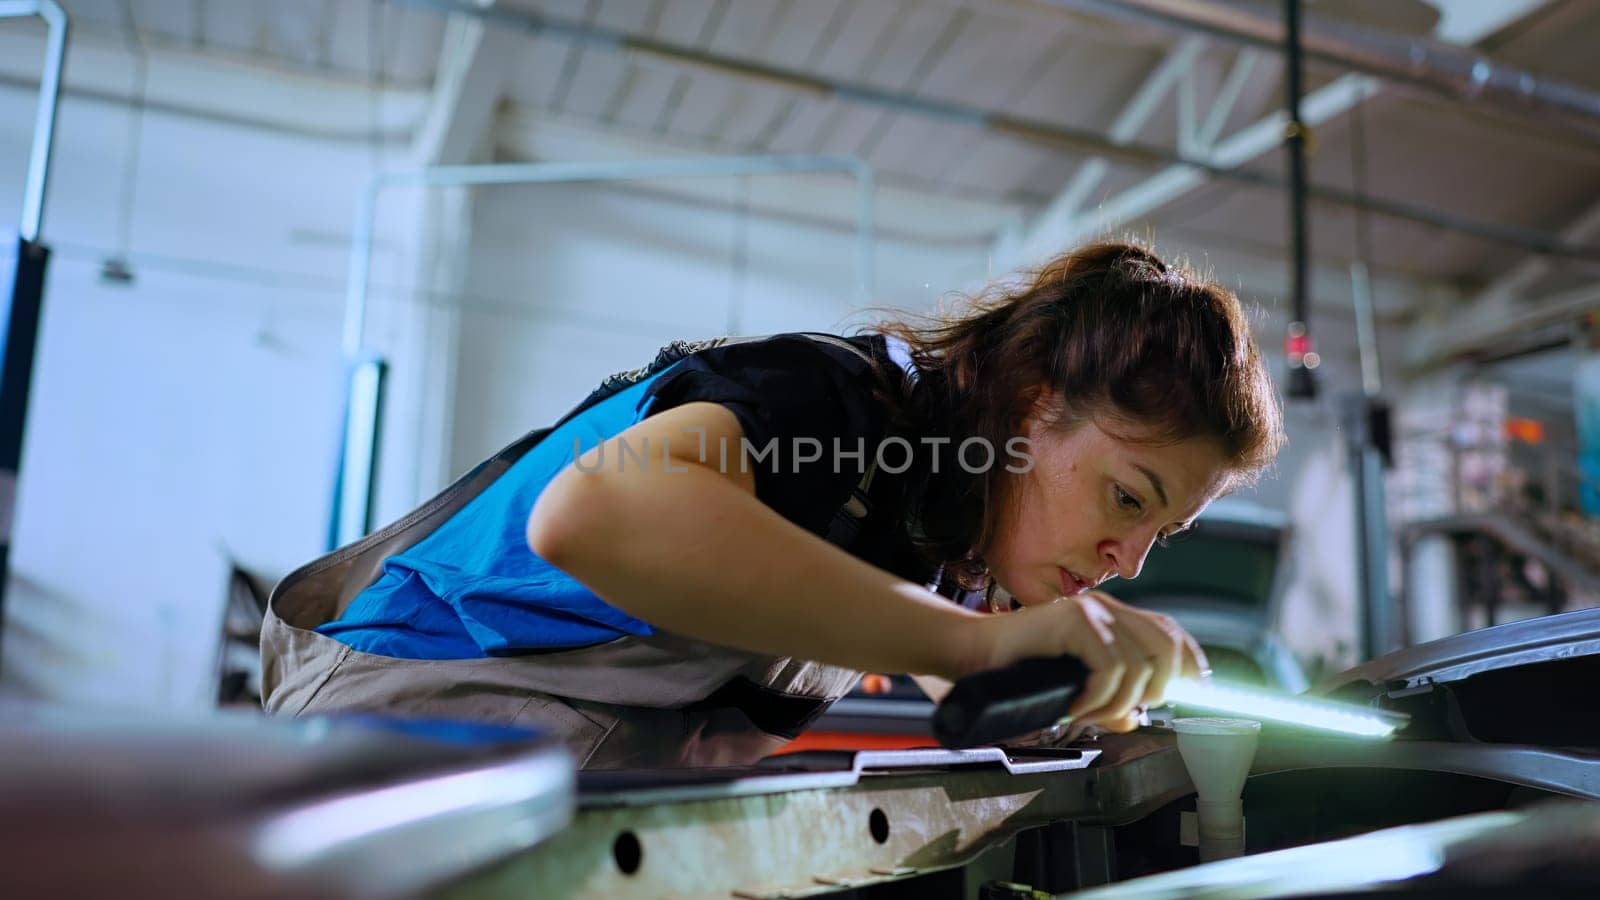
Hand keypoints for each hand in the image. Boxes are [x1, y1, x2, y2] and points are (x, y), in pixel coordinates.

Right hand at [976, 591, 1208, 733]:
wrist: (970, 653)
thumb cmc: (1014, 670)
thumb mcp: (1072, 688)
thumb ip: (1108, 700)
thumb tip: (1133, 719)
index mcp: (1109, 617)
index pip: (1169, 632)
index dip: (1190, 662)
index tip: (1195, 691)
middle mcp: (1105, 607)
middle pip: (1166, 647)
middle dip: (1156, 691)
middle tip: (1123, 712)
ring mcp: (1090, 611)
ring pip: (1139, 667)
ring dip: (1116, 704)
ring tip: (1086, 714)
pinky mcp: (1073, 621)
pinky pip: (1109, 670)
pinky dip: (1096, 699)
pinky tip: (1074, 706)